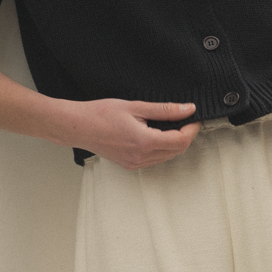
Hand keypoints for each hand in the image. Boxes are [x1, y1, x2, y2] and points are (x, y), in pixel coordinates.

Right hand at [68, 99, 199, 168]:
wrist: (77, 126)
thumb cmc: (101, 113)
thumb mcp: (136, 106)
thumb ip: (164, 110)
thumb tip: (188, 109)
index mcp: (144, 142)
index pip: (181, 141)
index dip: (192, 129)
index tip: (194, 117)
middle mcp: (141, 157)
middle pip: (177, 151)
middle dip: (185, 135)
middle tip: (184, 119)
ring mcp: (135, 164)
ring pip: (167, 157)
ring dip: (174, 143)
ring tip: (170, 125)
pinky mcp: (130, 165)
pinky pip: (155, 160)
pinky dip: (162, 148)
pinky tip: (156, 134)